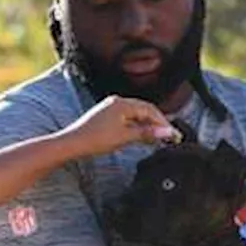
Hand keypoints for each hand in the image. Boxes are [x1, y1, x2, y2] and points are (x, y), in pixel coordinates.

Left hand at [59, 96, 178, 156]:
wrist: (72, 144)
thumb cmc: (95, 139)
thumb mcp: (125, 137)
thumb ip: (147, 133)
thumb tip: (167, 132)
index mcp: (122, 103)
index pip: (150, 109)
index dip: (163, 122)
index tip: (173, 135)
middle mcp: (116, 102)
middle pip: (143, 111)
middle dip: (157, 124)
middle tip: (168, 138)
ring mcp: (110, 109)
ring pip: (135, 116)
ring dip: (147, 127)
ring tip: (157, 140)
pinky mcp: (105, 118)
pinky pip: (126, 120)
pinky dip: (136, 128)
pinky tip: (141, 138)